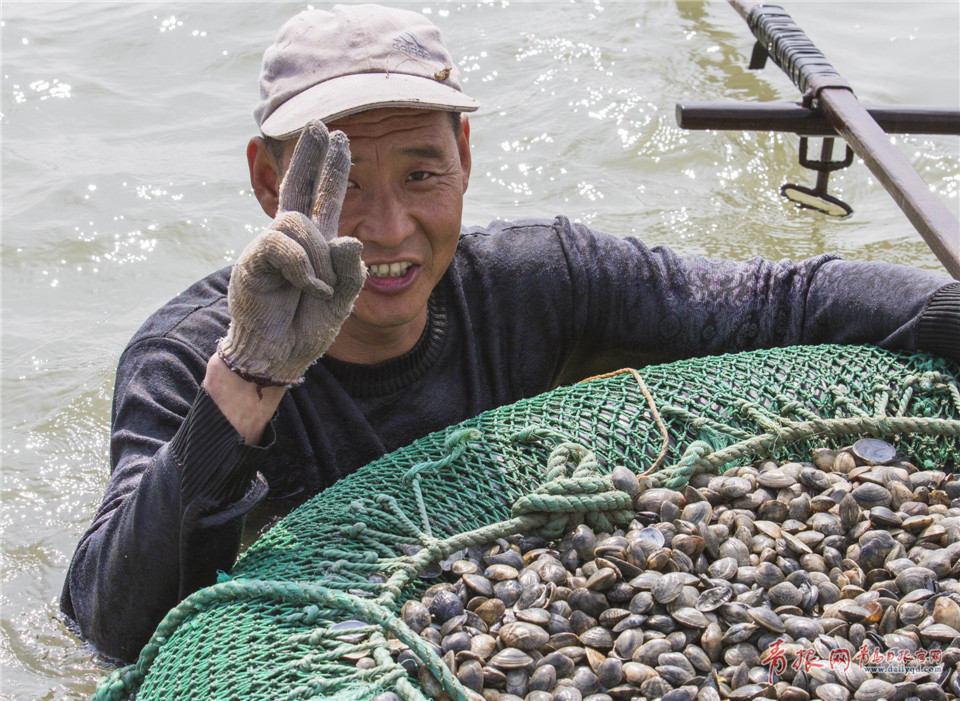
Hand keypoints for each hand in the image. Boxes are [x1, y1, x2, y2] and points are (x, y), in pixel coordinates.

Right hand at [217, 121, 364, 386]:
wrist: (279, 354)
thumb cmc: (308, 325)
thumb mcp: (344, 298)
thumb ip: (353, 270)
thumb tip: (350, 238)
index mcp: (316, 242)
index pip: (323, 196)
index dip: (330, 167)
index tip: (336, 136)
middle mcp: (292, 237)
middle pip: (299, 185)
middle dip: (311, 155)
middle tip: (319, 124)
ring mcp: (270, 246)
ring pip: (299, 223)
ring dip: (318, 258)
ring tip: (319, 288)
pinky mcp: (253, 260)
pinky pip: (282, 246)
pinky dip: (302, 268)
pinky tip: (307, 287)